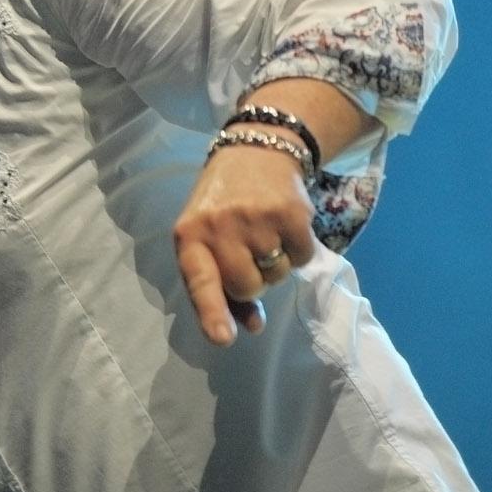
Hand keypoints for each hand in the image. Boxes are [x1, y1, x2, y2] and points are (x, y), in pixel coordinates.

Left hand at [172, 138, 316, 345]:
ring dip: (275, 265)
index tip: (223, 339)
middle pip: (246, 288)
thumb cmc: (223, 206)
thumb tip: (250, 328)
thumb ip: (221, 286)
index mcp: (189, 235)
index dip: (212, 312)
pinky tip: (284, 227)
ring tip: (264, 234)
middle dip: (251, 282)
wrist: (256, 152)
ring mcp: (257, 219)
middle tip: (248, 252)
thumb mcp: (207, 239)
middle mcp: (220, 226)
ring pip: (276, 277)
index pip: (200, 280)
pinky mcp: (292, 213)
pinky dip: (298, 251)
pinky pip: (302, 259)